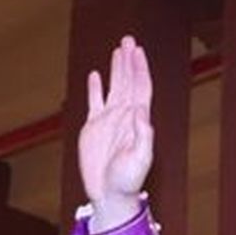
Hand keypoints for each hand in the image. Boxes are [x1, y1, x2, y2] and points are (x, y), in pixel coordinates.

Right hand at [80, 35, 154, 230]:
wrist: (109, 195)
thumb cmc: (128, 181)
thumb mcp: (139, 158)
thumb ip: (142, 133)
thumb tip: (140, 108)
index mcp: (137, 121)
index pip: (140, 88)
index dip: (140, 68)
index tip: (138, 50)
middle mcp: (124, 117)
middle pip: (128, 82)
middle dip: (129, 61)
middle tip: (129, 39)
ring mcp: (109, 121)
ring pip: (114, 87)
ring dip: (117, 69)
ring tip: (118, 49)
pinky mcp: (93, 128)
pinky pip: (95, 102)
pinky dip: (96, 87)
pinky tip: (97, 75)